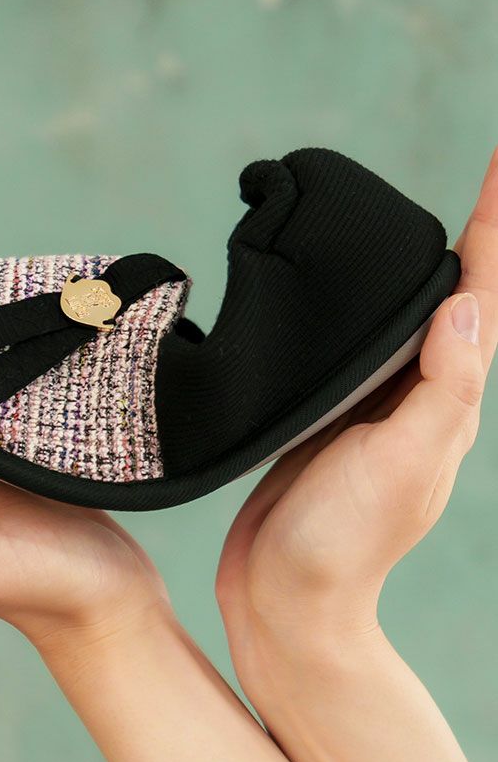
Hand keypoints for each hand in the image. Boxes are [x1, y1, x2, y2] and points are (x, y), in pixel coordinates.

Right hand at [216, 148, 497, 652]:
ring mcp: (375, 403)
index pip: (488, 294)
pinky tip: (352, 292)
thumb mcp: (400, 465)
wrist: (285, 596)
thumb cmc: (342, 542)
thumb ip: (439, 389)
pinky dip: (369, 305)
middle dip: (484, 228)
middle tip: (495, 165)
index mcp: (444, 399)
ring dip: (430, 259)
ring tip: (427, 211)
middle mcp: (419, 393)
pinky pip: (361, 345)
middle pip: (463, 293)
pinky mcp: (331, 413)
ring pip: (410, 315)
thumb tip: (469, 304)